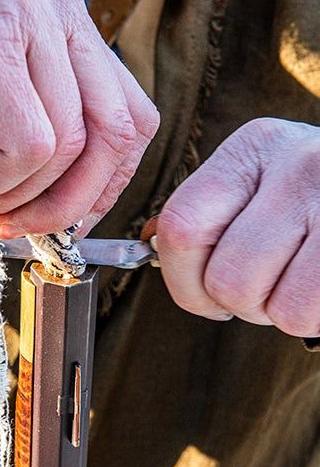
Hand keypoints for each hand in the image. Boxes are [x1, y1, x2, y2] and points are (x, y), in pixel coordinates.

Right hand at [0, 0, 159, 235]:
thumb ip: (25, 124)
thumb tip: (53, 209)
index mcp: (66, 16)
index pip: (131, 113)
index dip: (109, 181)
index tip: (70, 217)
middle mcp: (58, 9)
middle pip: (115, 132)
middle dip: (76, 201)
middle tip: (26, 228)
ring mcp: (29, 19)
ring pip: (69, 143)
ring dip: (28, 195)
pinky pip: (28, 142)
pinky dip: (4, 178)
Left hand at [154, 118, 319, 335]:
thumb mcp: (268, 178)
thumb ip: (218, 211)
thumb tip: (163, 255)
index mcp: (255, 148)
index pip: (182, 227)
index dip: (183, 280)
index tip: (205, 296)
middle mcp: (297, 166)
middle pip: (230, 278)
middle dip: (244, 304)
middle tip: (270, 289)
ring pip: (279, 307)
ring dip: (286, 313)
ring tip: (304, 284)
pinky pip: (316, 312)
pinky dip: (317, 318)